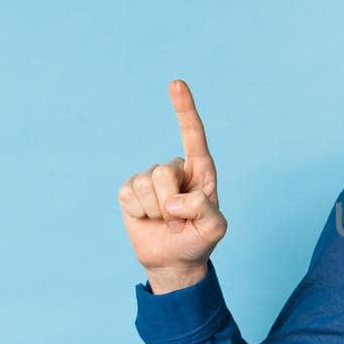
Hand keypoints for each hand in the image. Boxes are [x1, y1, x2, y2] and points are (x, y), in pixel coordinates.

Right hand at [117, 79, 227, 279]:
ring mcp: (151, 178)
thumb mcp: (215, 229)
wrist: (173, 260)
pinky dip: (138, 212)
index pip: (193, 135)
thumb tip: (174, 200)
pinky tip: (147, 219)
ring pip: (145, 184)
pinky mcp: (131, 190)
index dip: (184, 109)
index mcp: (201, 170)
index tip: (176, 83)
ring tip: (165, 221)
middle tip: (179, 221)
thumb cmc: (198, 240)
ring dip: (155, 211)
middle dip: (169, 204)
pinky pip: (128, 194)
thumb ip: (205, 211)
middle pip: (163, 172)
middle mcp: (176, 169)